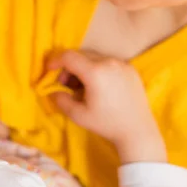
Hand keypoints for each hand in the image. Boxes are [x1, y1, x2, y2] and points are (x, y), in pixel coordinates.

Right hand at [47, 50, 165, 163]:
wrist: (138, 130)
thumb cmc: (106, 124)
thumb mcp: (78, 115)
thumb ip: (60, 99)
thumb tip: (53, 90)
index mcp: (96, 72)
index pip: (69, 57)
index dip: (55, 61)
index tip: (49, 70)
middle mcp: (109, 62)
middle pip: (80, 55)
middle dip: (68, 67)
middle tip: (64, 84)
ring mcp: (122, 64)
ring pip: (93, 58)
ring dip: (82, 68)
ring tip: (81, 87)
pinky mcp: (130, 68)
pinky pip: (107, 62)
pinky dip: (96, 69)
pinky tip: (97, 86)